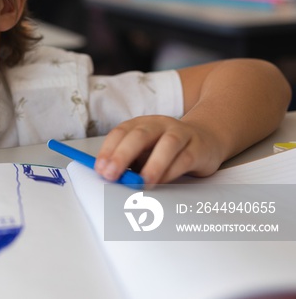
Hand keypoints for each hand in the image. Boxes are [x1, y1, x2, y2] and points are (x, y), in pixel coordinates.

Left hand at [94, 115, 224, 185]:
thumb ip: (128, 161)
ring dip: (153, 165)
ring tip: (141, 182)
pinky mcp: (198, 147)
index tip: (100, 169)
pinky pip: (185, 159)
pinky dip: (171, 172)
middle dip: (122, 155)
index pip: (120, 132)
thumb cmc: (166, 149)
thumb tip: (109, 176)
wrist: (205, 139)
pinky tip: (161, 182)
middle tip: (112, 174)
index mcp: (141, 124)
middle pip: (139, 135)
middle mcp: (159, 124)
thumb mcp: (144, 152)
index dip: (108, 150)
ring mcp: (181, 134)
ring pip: (167, 144)